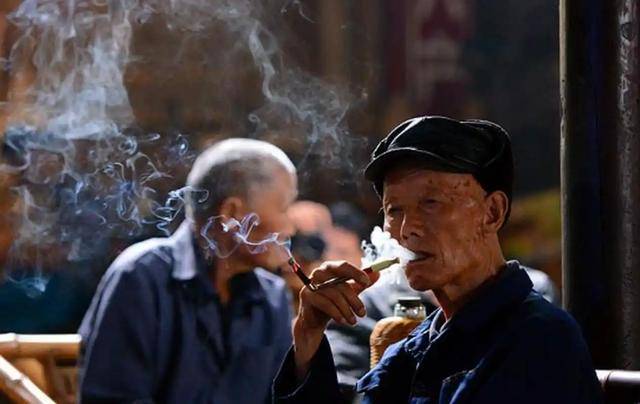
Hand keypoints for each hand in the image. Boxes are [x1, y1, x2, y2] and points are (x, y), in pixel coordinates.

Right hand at [292, 261, 379, 377]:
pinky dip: (337, 313)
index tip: (367, 283)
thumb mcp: (349, 291)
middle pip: (340, 283)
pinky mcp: (307, 297)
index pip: (343, 266)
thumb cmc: (333, 301)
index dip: (356, 273)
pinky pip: (325, 304)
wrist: (315, 319)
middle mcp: (318, 273)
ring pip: (335, 295)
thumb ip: (361, 283)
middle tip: (363, 313)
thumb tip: (378, 273)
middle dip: (354, 299)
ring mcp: (311, 284)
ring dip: (347, 310)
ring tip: (354, 321)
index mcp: (329, 268)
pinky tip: (343, 321)